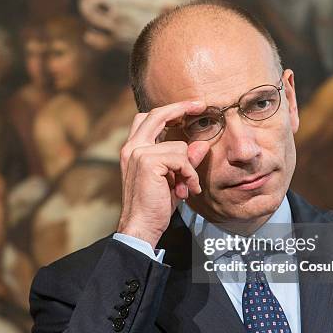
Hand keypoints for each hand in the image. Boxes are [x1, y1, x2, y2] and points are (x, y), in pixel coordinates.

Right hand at [117, 101, 210, 247]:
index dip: (170, 110)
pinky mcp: (148, 161)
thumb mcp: (173, 180)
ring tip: (185, 187)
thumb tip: (201, 145)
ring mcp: (138, 153)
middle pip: (157, 114)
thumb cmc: (154, 206)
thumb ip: (185, 161)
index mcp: (133, 150)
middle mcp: (131, 147)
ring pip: (179, 146)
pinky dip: (189, 175)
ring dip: (189, 168)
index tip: (190, 107)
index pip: (149, 119)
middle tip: (200, 105)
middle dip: (180, 107)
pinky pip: (182, 159)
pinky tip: (186, 191)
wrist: (141, 227)